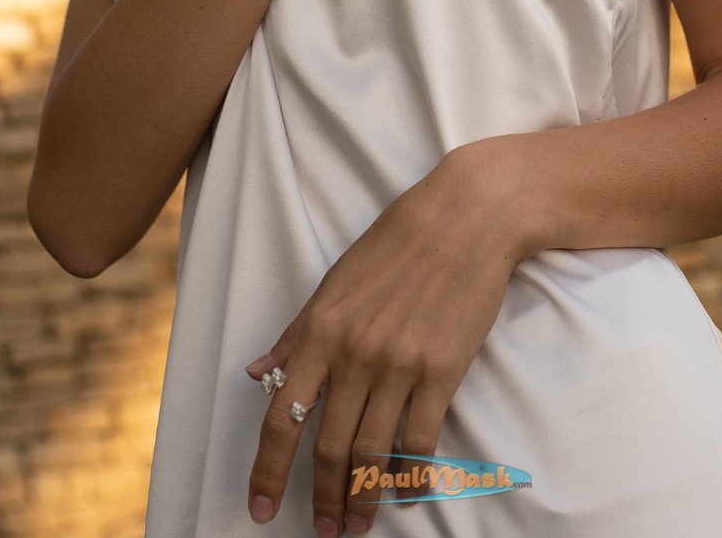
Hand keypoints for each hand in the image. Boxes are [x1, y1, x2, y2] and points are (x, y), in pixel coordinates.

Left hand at [244, 147, 518, 533]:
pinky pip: (419, 441)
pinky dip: (409, 476)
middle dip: (321, 498)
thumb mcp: (335, 281)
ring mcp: (399, 364)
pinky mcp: (442, 370)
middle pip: (326, 446)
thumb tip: (255, 372)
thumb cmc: (397, 243)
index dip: (268, 471)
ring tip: (359, 525)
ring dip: (362, 498)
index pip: (280, 416)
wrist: (466, 217)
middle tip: (324, 531)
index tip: (261, 508)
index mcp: (320, 329)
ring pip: (370, 451)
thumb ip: (295, 333)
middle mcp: (353, 352)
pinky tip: (405, 493)